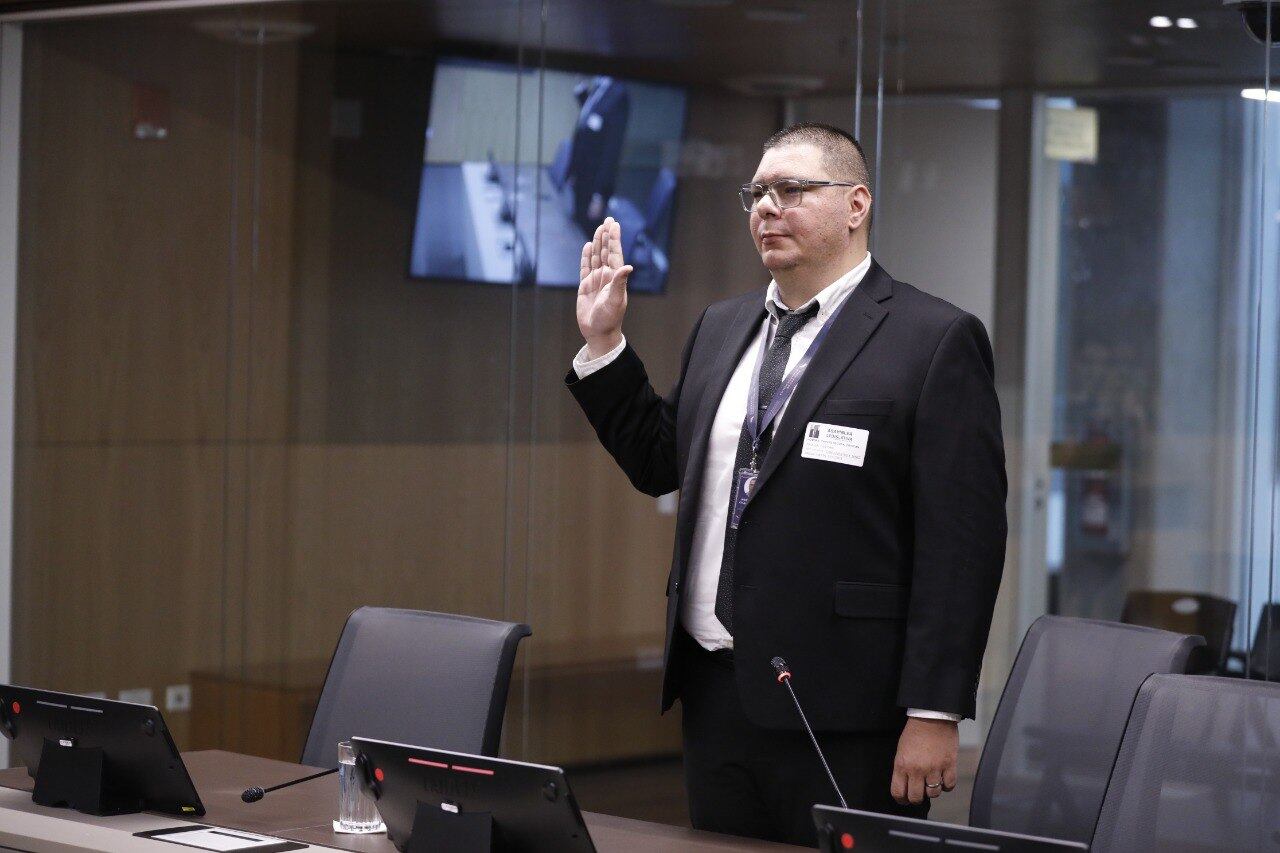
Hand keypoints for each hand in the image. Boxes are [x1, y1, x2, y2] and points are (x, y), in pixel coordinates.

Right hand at [577, 217, 632, 358]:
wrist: (598, 333)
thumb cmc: (609, 319)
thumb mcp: (616, 301)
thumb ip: (620, 283)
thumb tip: (628, 267)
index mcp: (615, 278)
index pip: (614, 253)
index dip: (614, 238)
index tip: (614, 224)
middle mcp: (607, 277)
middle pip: (606, 251)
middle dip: (607, 235)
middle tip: (608, 219)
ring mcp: (596, 281)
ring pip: (596, 257)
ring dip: (598, 243)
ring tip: (599, 229)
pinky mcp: (585, 287)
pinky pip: (585, 268)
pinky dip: (586, 257)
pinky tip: (588, 247)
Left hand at [890, 718, 957, 805]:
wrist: (932, 716)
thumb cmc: (915, 731)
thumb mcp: (901, 750)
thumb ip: (903, 768)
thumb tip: (906, 784)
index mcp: (902, 765)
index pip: (898, 793)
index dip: (901, 799)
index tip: (904, 799)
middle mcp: (917, 769)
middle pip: (916, 798)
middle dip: (917, 798)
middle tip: (919, 792)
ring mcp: (934, 768)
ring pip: (933, 794)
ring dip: (932, 791)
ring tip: (932, 782)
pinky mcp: (949, 765)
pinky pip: (949, 786)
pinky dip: (947, 785)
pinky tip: (943, 778)